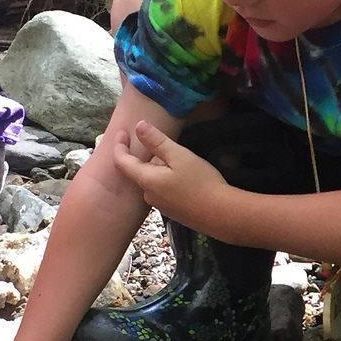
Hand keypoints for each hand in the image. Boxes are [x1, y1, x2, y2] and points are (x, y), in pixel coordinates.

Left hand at [113, 120, 231, 228]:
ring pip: (153, 180)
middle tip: (173, 150)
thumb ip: (157, 141)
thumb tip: (138, 126)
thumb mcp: (179, 156)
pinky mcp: (171, 211)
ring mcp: (159, 205)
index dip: (119, 146)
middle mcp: (148, 195)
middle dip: (152, 157)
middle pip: (141, 170)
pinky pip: (163, 190)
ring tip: (185, 164)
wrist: (221, 214)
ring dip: (162, 168)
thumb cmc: (201, 182)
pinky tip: (188, 179)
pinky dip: (169, 180)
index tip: (122, 133)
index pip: (122, 162)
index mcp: (146, 180)